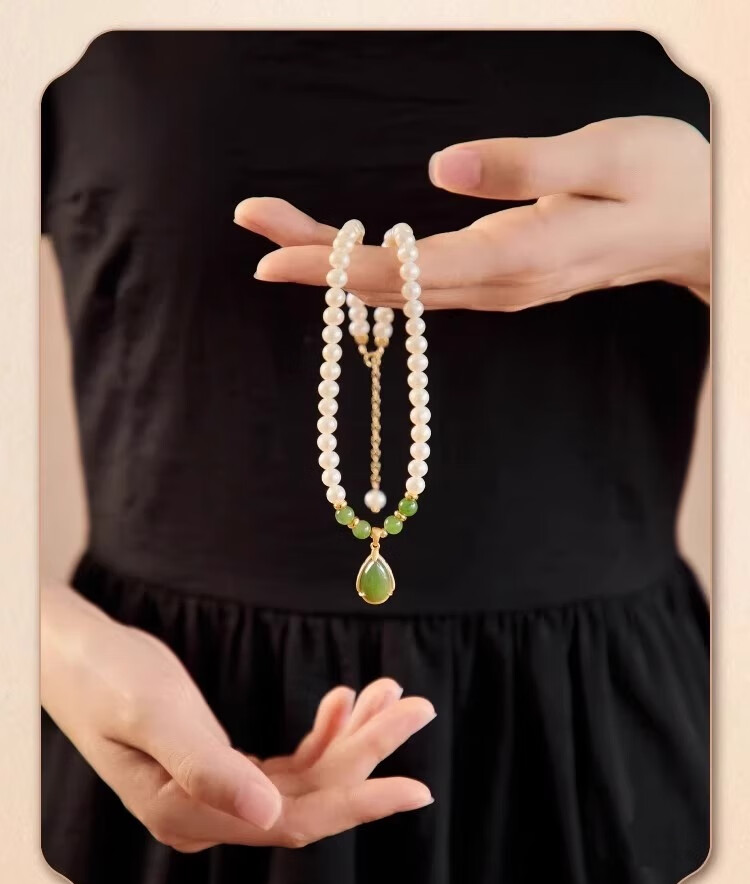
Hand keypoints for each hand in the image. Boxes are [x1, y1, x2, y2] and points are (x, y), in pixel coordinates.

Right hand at [42, 585, 434, 852]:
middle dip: (368, 753)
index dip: (360, 803)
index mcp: (189, 814)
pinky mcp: (221, 767)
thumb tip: (269, 813)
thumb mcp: (155, 714)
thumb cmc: (107, 677)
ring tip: (388, 692)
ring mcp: (217, 793)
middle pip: (311, 796)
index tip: (416, 784)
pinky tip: (342, 701)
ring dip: (350, 737)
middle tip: (415, 705)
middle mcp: (207, 814)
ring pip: (305, 777)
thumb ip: (208, 767)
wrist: (76, 654)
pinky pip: (288, 762)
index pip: (295, 821)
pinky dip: (322, 732)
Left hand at [235, 115, 708, 308]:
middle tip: (249, 226)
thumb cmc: (664, 183)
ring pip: (401, 288)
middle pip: (389, 287)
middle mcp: (499, 285)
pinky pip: (423, 283)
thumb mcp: (606, 158)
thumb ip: (525, 165)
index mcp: (518, 258)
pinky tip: (342, 255)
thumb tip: (440, 170)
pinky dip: (374, 269)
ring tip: (275, 235)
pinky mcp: (500, 277)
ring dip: (334, 265)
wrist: (700, 227)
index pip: (405, 271)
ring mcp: (499, 288)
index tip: (269, 256)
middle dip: (314, 261)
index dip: (332, 265)